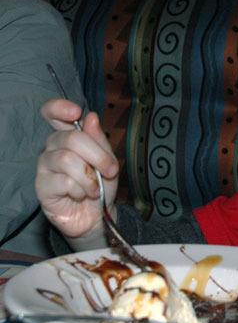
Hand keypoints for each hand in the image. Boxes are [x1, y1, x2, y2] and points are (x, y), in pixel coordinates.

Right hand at [36, 98, 118, 238]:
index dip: (59, 108)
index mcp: (67, 136)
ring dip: (89, 177)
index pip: (51, 113)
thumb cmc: (101, 184)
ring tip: (94, 189)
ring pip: (67, 160)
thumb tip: (90, 116)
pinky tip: (80, 196)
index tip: (75, 112)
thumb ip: (99, 140)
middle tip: (110, 170)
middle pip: (71, 138)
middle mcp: (52, 147)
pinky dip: (80, 190)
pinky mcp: (41, 187)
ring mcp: (44, 167)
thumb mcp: (108, 161)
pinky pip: (63, 182)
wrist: (98, 215)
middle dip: (98, 155)